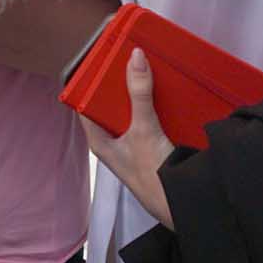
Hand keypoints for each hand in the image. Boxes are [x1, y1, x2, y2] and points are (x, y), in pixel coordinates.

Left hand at [81, 51, 176, 228]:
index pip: (84, 101)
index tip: (99, 59)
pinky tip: (160, 93)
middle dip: (117, 83)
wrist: (177, 204)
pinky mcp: (147, 144)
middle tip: (126, 58)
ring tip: (143, 69)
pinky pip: (144, 118)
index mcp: (97, 137)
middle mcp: (110, 139)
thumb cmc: (151, 174)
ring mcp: (128, 142)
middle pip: (108, 104)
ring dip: (135, 93)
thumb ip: (139, 94)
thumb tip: (134, 59)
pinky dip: (150, 105)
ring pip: (127, 110)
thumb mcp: (143, 128)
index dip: (89, 80)